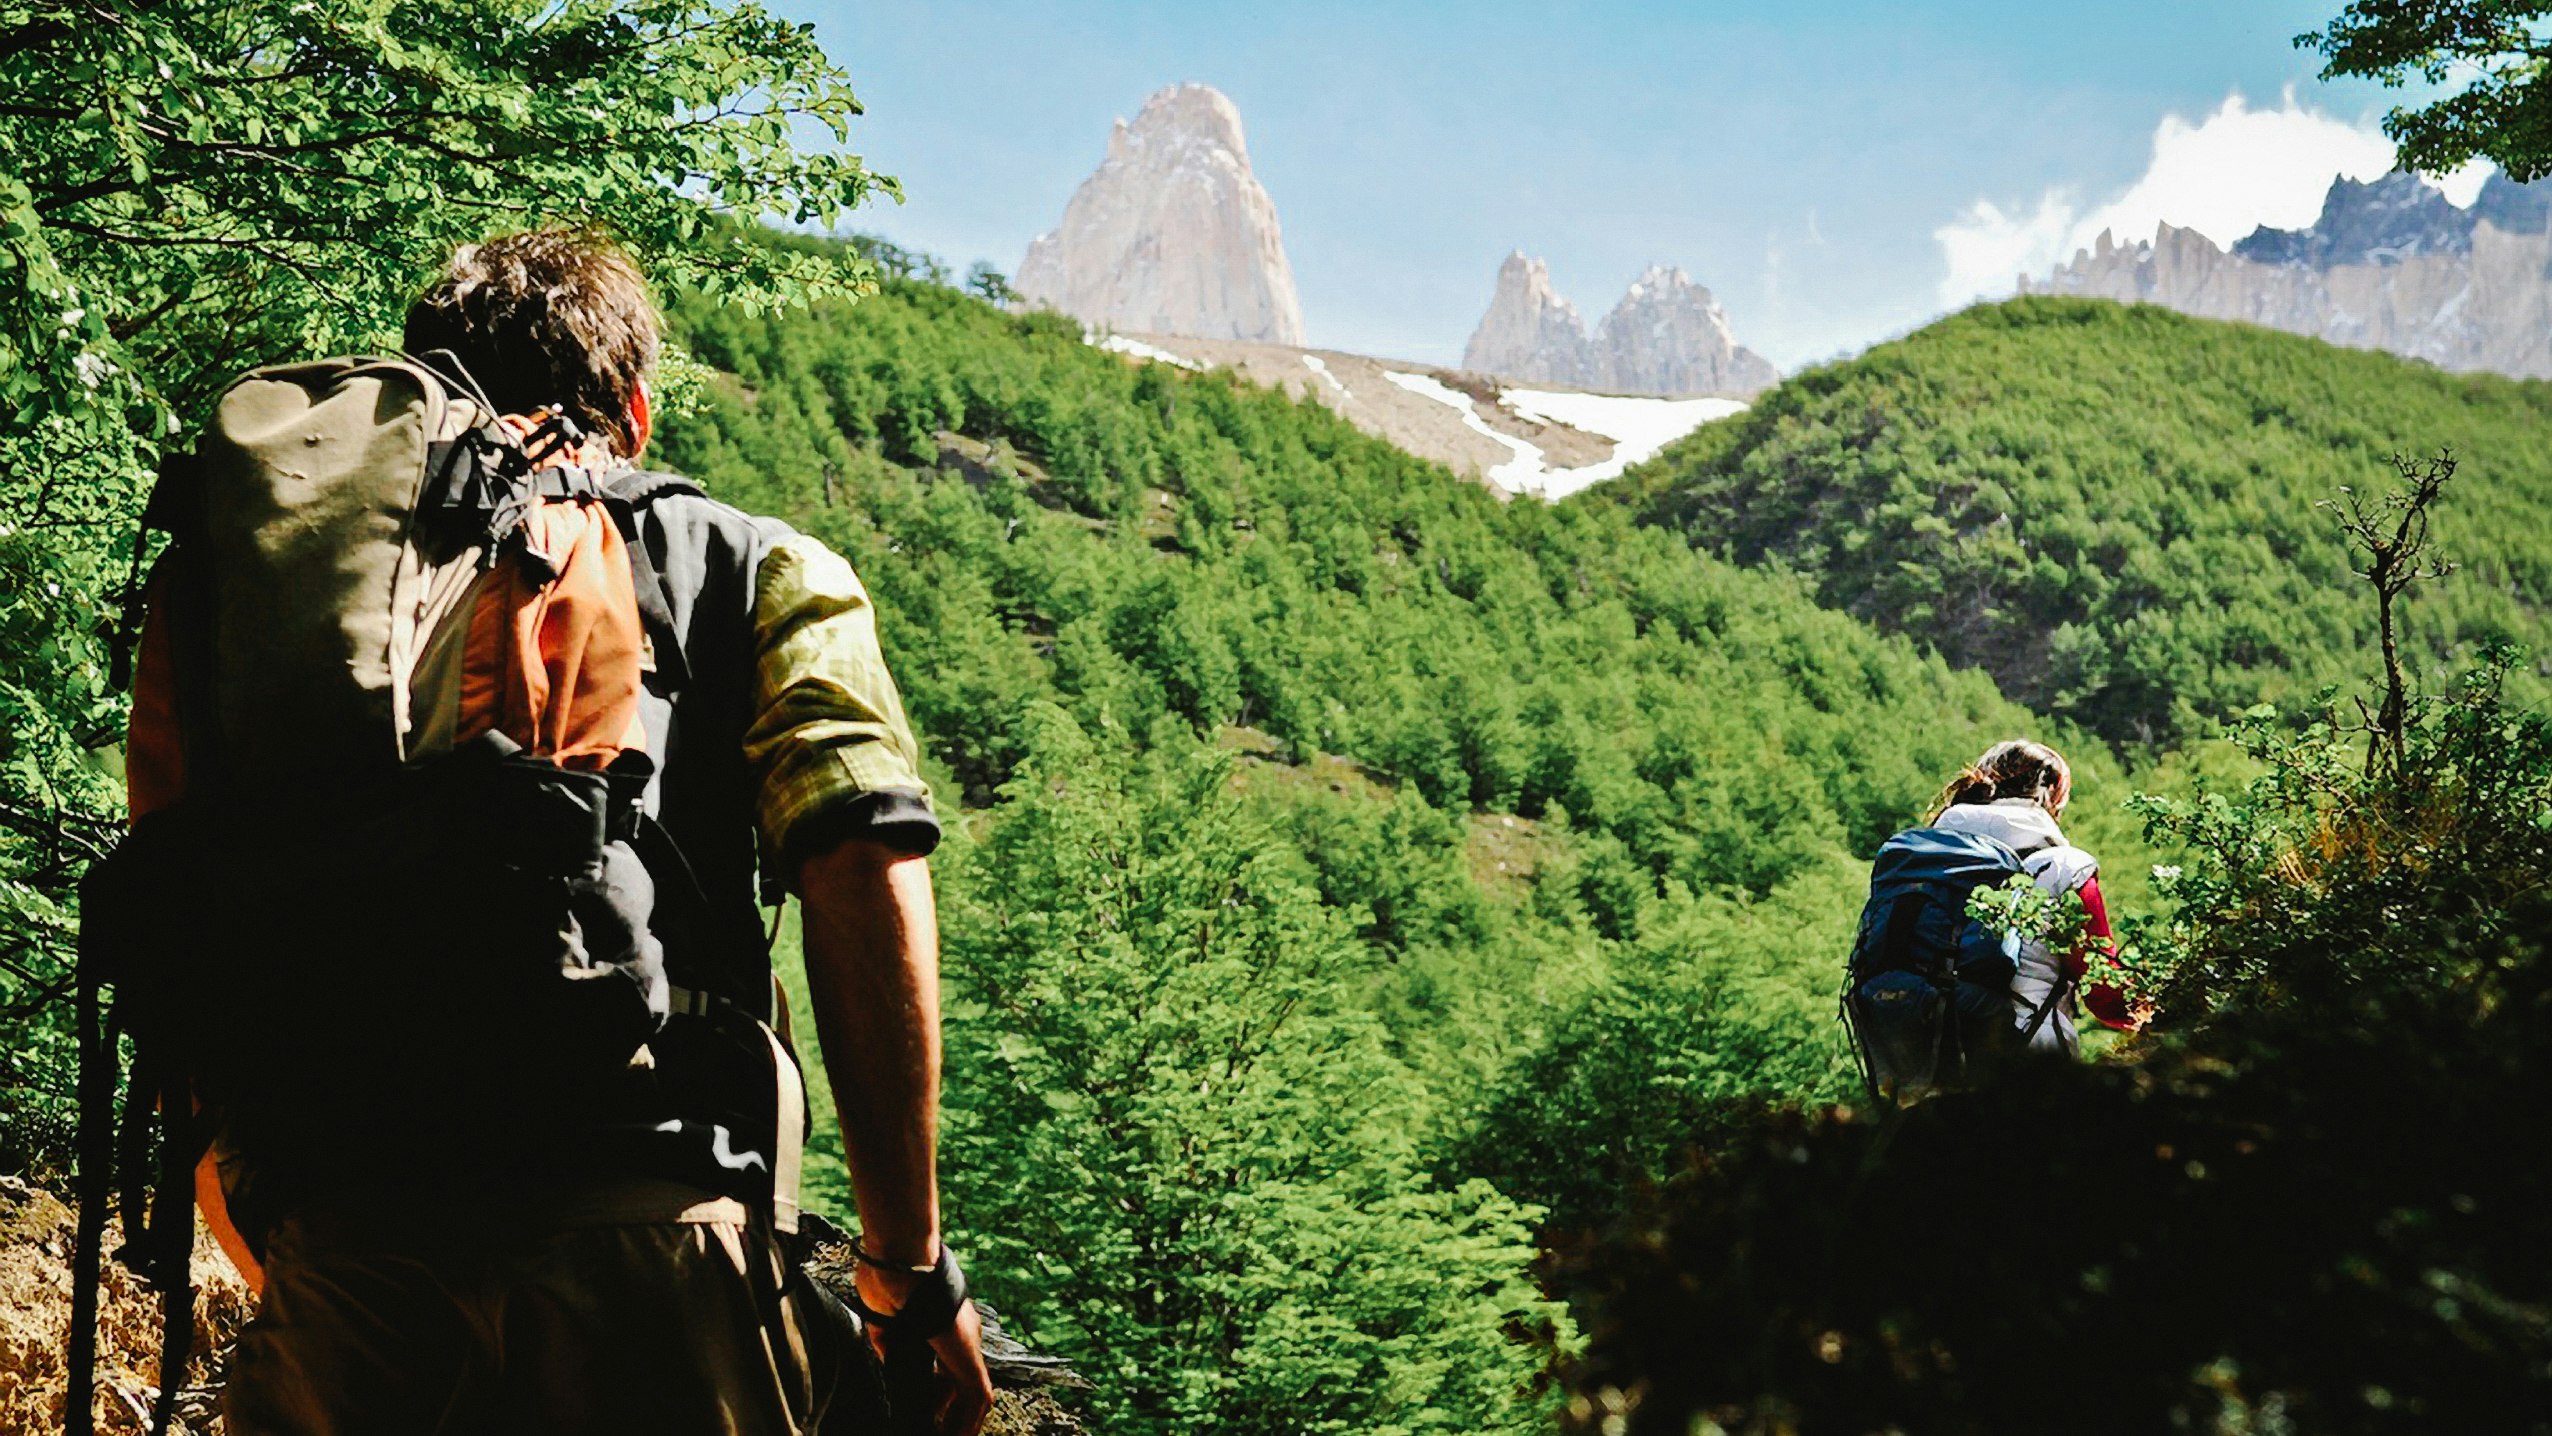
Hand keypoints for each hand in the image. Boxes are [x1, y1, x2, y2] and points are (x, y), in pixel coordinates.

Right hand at [853, 1257, 994, 1435]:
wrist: (898, 1260)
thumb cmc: (887, 1275)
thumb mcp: (882, 1316)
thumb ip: (887, 1340)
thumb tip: (890, 1359)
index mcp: (942, 1323)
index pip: (947, 1366)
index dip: (939, 1392)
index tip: (927, 1409)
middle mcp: (960, 1335)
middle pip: (961, 1383)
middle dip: (950, 1410)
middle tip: (935, 1429)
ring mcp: (966, 1345)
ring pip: (974, 1396)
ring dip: (961, 1421)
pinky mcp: (968, 1356)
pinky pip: (977, 1399)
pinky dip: (967, 1422)